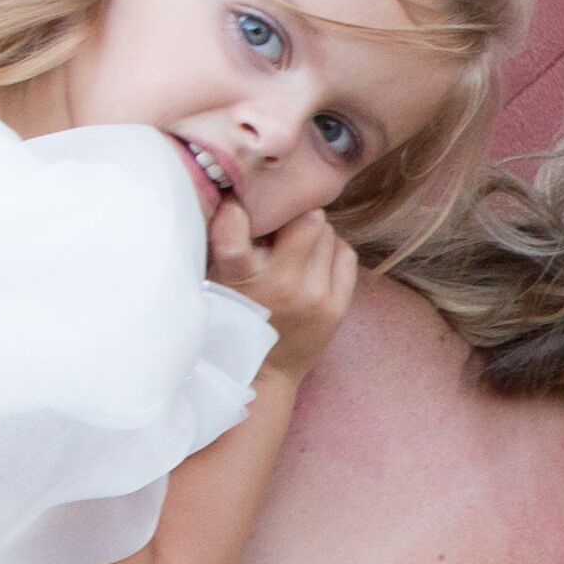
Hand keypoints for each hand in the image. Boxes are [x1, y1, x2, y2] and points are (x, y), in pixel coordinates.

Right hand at [209, 187, 364, 378]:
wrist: (265, 370)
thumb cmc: (235, 313)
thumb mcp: (218, 277)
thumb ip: (227, 238)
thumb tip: (242, 193)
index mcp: (240, 277)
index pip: (233, 231)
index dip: (236, 209)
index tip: (238, 203)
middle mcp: (281, 284)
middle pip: (305, 219)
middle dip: (293, 216)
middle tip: (281, 226)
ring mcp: (314, 296)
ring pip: (328, 233)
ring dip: (313, 233)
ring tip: (296, 247)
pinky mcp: (337, 307)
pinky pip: (345, 254)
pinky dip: (332, 249)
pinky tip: (314, 261)